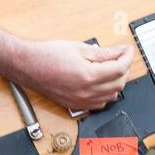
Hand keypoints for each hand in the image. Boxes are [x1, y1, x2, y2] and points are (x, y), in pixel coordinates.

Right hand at [15, 40, 132, 111]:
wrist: (26, 66)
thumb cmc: (46, 56)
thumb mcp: (78, 48)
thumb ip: (103, 53)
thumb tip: (119, 52)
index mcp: (87, 76)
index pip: (119, 68)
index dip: (127, 57)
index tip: (128, 50)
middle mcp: (85, 92)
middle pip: (119, 84)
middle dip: (124, 68)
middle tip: (122, 56)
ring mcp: (80, 101)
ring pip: (111, 96)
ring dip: (116, 82)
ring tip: (112, 67)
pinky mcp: (75, 105)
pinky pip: (99, 104)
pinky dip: (106, 93)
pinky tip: (102, 82)